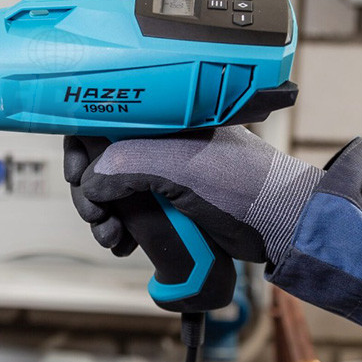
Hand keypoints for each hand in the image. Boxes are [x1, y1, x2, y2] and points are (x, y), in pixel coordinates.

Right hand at [63, 125, 323, 265]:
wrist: (285, 225)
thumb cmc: (241, 184)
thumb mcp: (176, 165)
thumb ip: (124, 165)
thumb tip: (89, 186)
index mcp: (162, 117)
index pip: (104, 117)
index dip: (81, 145)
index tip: (77, 175)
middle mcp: (160, 138)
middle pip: (101, 158)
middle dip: (90, 192)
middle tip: (95, 217)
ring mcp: (168, 171)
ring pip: (114, 189)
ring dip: (103, 215)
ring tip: (111, 238)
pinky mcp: (174, 202)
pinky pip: (133, 210)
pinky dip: (121, 227)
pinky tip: (123, 244)